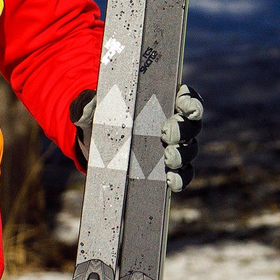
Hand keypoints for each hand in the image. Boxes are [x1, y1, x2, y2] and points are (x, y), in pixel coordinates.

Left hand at [71, 84, 205, 190]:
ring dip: (183, 155)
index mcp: (163, 101)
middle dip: (183, 130)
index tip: (185, 106)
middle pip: (192, 125)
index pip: (186, 98)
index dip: (191, 102)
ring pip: (190, 150)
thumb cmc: (100, 119)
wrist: (94, 146)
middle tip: (166, 135)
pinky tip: (169, 181)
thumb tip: (88, 104)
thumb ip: (88, 105)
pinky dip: (179, 178)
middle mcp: (174, 124)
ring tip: (168, 159)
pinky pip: (182, 175)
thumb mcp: (90, 109)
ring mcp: (174, 148)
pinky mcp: (167, 170)